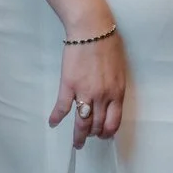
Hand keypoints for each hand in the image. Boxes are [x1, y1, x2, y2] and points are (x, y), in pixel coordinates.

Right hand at [50, 30, 126, 147]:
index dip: (108, 132)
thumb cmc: (108, 44)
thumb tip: (111, 99)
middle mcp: (102, 97)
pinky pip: (62, 108)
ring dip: (79, 136)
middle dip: (94, 135)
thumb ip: (115, 87)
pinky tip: (53, 123)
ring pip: (82, 123)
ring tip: (76, 143)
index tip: (103, 135)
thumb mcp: (119, 70)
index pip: (114, 122)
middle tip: (89, 138)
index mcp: (116, 92)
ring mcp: (85, 92)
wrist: (92, 29)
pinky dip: (56, 117)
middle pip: (98, 125)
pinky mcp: (69, 85)